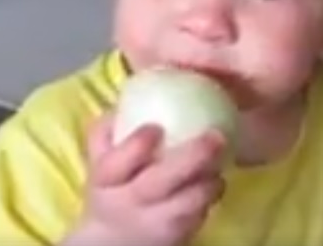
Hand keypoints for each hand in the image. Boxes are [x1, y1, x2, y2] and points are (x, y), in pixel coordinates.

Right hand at [67, 113, 226, 245]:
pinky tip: (216, 176)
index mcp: (106, 180)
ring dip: (208, 178)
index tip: (156, 127)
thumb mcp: (101, 158)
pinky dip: (212, 193)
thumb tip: (130, 91)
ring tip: (221, 156)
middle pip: (157, 184)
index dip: (135, 147)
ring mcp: (155, 223)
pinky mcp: (178, 235)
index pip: (115, 165)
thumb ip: (108, 128)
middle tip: (216, 136)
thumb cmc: (114, 187)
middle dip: (190, 159)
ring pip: (187, 203)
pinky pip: (201, 213)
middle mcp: (129, 204)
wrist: (117, 239)